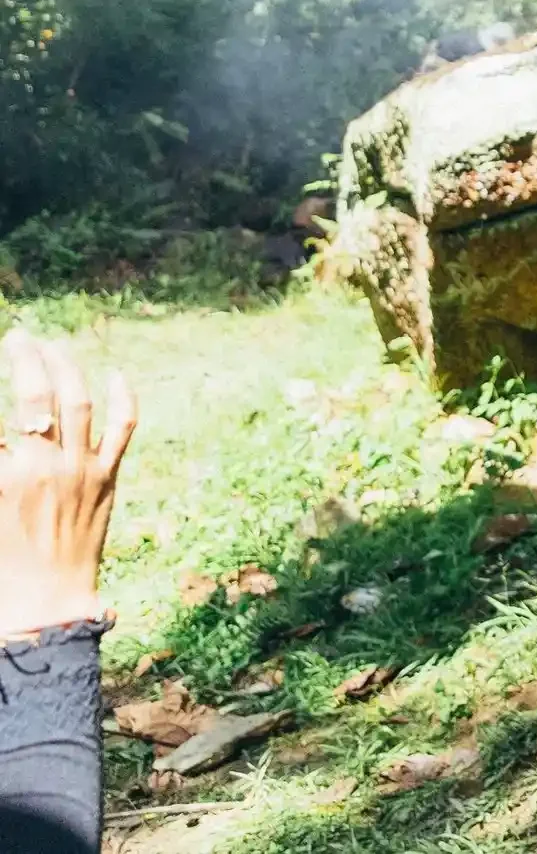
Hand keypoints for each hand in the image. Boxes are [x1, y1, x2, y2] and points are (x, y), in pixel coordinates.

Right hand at [0, 328, 136, 638]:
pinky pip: (122, 428)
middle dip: (27, 358)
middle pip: (35, 395)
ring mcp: (80, 469)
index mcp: (2, 477)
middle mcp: (42, 465)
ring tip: (53, 347)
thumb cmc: (2, 565)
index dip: (9, 376)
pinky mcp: (106, 479)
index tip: (6, 348)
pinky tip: (117, 375)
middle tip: (20, 336)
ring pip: (77, 402)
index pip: (2, 416)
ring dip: (66, 367)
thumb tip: (8, 442)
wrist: (44, 603)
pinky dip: (123, 398)